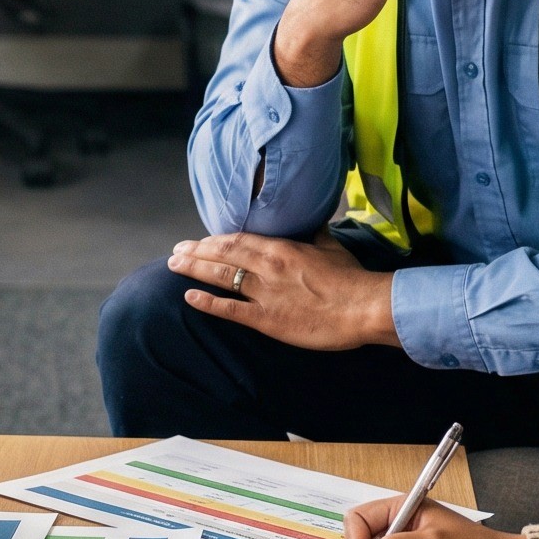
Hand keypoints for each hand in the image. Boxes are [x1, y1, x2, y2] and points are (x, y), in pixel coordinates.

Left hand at [168, 231, 393, 349]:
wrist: (364, 307)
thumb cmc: (351, 278)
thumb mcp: (331, 247)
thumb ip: (314, 234)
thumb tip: (312, 219)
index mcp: (281, 247)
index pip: (238, 239)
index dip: (214, 239)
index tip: (199, 240)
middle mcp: (267, 266)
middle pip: (222, 253)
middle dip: (196, 251)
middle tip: (176, 251)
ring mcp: (265, 293)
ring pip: (221, 276)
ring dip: (194, 269)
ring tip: (173, 265)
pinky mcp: (267, 319)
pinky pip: (230, 309)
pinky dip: (207, 302)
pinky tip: (189, 297)